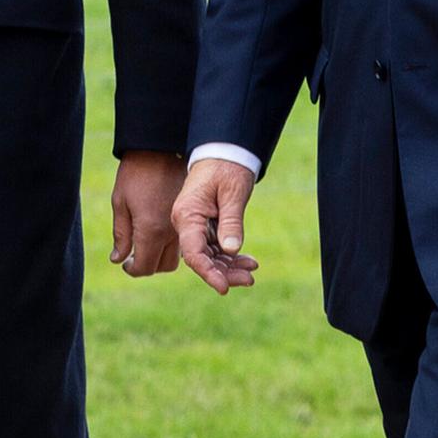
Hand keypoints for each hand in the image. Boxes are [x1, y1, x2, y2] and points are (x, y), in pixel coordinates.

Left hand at [108, 150, 184, 276]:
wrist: (161, 149)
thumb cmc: (135, 174)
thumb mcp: (120, 202)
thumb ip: (121, 235)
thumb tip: (119, 259)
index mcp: (151, 230)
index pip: (145, 267)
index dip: (133, 269)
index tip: (126, 263)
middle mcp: (171, 232)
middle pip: (164, 266)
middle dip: (149, 265)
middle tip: (136, 254)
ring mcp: (182, 225)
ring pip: (177, 256)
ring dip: (162, 256)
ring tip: (148, 243)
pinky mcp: (190, 216)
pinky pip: (183, 241)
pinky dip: (173, 244)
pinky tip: (161, 231)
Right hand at [172, 158, 261, 294]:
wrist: (223, 150)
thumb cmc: (227, 167)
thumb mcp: (233, 193)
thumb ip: (231, 222)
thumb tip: (231, 250)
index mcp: (187, 215)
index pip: (193, 253)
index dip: (208, 273)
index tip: (224, 287)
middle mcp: (186, 223)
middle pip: (201, 258)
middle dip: (224, 273)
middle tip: (248, 280)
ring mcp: (195, 225)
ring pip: (209, 256)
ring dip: (229, 267)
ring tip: (251, 272)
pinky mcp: (205, 226)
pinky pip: (215, 247)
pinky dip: (231, 256)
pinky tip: (248, 262)